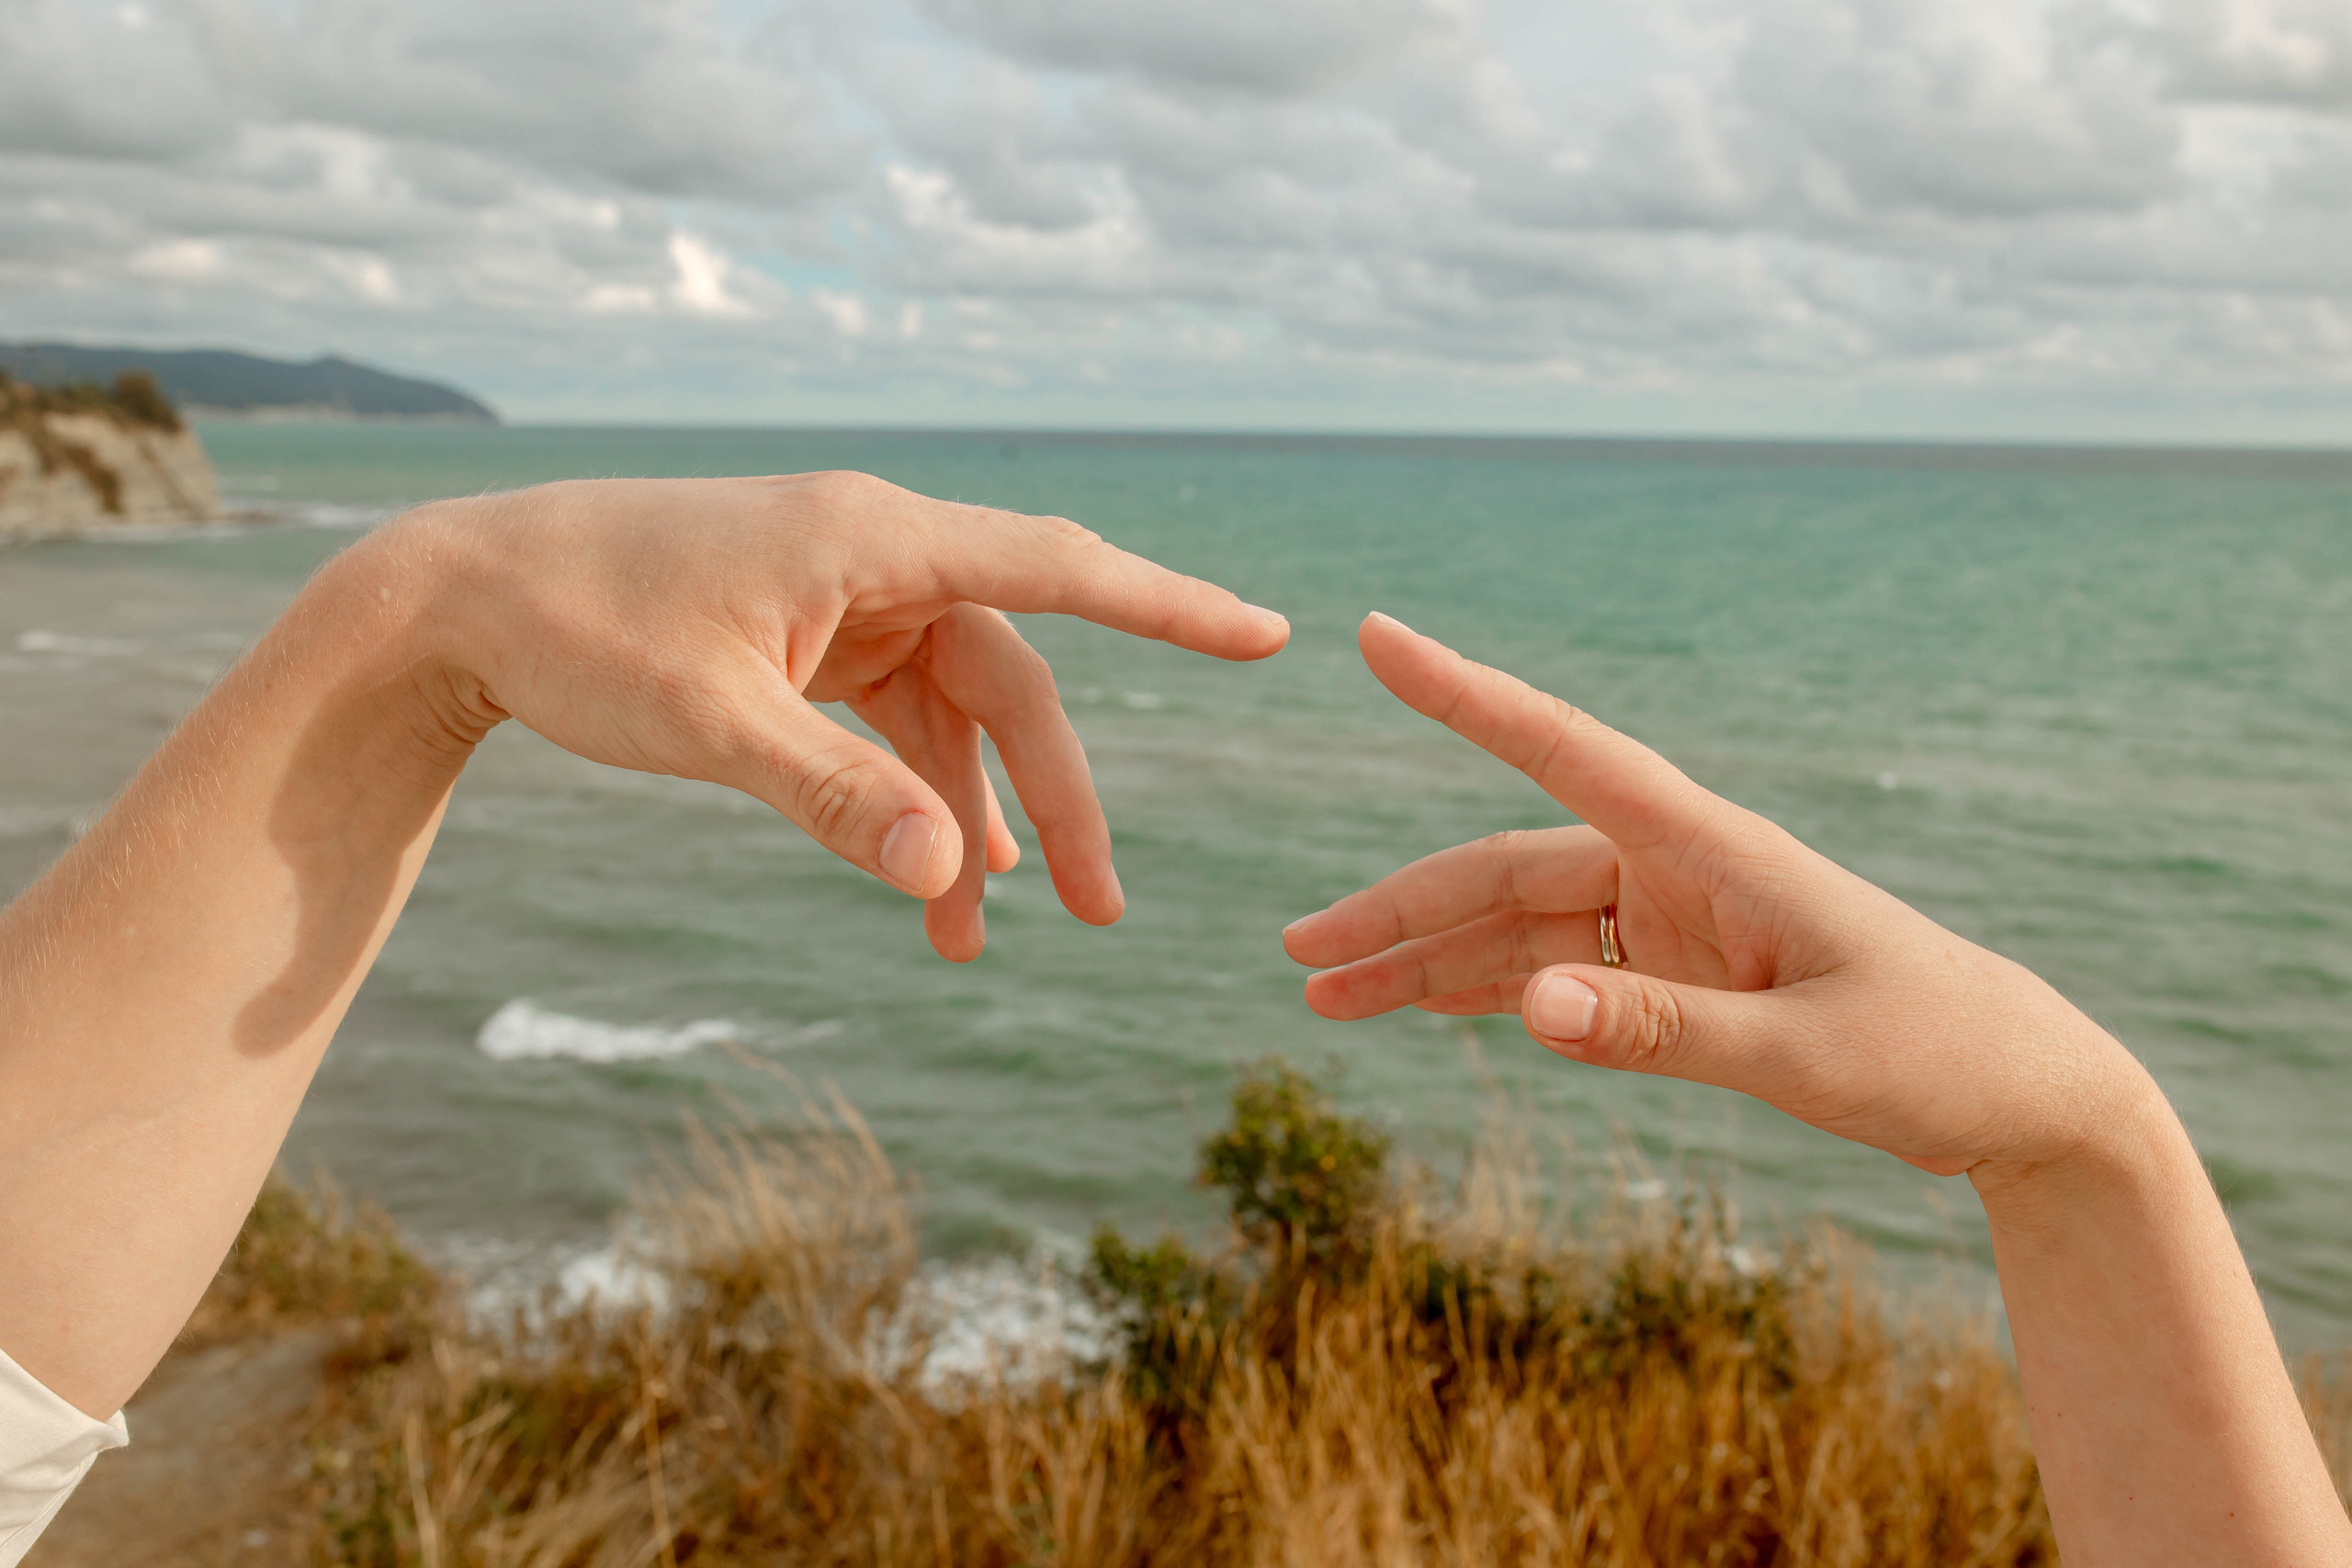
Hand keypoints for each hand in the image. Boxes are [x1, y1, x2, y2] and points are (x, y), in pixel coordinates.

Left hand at [361, 471, 1287, 960]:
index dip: (1169, 607)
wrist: (458, 598)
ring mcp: (844, 600)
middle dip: (1057, 799)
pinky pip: (895, 724)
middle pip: (1012, 678)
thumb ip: (835, 797)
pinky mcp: (807, 641)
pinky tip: (937, 878)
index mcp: (873, 538)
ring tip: (983, 939)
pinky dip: (915, 799)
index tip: (1265, 635)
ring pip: (955, 714)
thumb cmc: (576, 629)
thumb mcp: (711, 724)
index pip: (1058, 570)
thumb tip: (952, 878)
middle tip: (1100, 915)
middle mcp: (877, 557)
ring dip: (974, 820)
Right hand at [1282, 613, 2154, 1181]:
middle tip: (1302, 956)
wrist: (2019, 1093)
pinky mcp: (1680, 973)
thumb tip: (1526, 1009)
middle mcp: (1678, 867)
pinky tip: (1421, 1007)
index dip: (1464, 695)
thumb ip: (1665, 1031)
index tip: (1377, 639)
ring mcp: (1674, 920)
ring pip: (1521, 927)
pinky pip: (1559, 971)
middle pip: (1508, 868)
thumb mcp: (1805, 1055)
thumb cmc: (1936, 1052)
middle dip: (1401, 910)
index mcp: (1712, 846)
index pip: (1563, 747)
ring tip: (1327, 1001)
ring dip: (1427, 963)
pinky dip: (1487, 990)